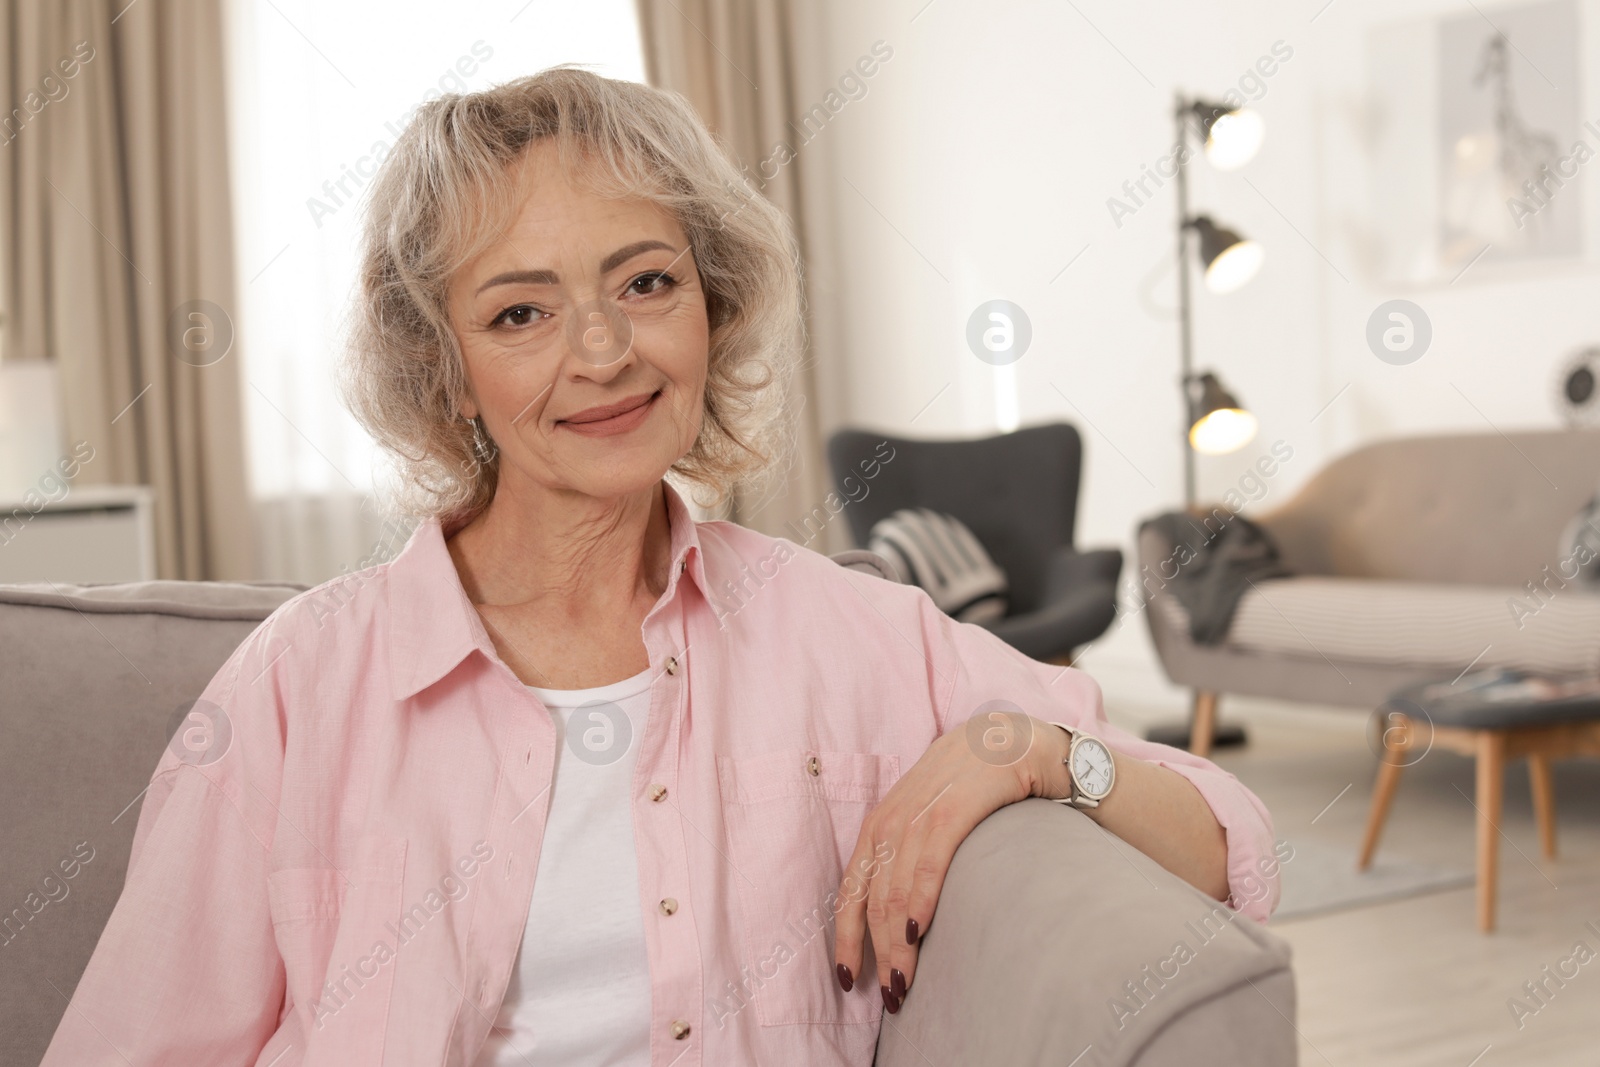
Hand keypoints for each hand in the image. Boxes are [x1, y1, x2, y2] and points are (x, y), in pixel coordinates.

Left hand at [832, 710, 1068, 1012]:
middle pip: (872, 887)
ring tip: (903, 979)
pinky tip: (916, 929)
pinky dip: (920, 894)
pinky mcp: (961, 797)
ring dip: (895, 936)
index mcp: (887, 816)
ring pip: (898, 878)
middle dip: (874, 946)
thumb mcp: (938, 816)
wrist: (1024, 741)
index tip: (846, 977)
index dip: (845, 932)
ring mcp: (928, 800)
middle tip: (887, 993)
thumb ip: (915, 853)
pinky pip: (932, 853)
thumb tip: (898, 916)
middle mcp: (899, 808)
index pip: (853, 881)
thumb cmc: (982, 788)